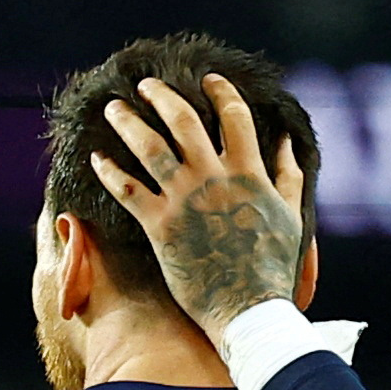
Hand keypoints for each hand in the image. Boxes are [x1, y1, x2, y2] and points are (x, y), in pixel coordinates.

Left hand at [87, 72, 311, 341]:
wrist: (249, 309)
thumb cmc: (274, 267)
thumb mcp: (292, 216)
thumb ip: (288, 175)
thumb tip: (287, 141)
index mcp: (250, 174)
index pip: (234, 117)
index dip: (221, 92)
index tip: (209, 80)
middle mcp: (214, 178)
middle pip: (182, 120)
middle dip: (161, 96)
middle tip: (146, 86)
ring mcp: (184, 200)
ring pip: (148, 146)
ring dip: (127, 122)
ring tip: (114, 108)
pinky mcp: (159, 225)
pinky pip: (126, 188)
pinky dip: (108, 170)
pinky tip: (98, 158)